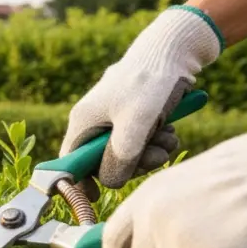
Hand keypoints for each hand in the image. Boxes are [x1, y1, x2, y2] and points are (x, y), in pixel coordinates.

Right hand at [60, 6, 222, 198]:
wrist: (174, 49)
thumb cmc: (151, 81)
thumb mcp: (136, 123)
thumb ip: (121, 156)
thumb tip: (109, 183)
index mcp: (84, 121)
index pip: (72, 162)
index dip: (82, 182)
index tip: (98, 198)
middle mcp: (95, 121)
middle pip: (104, 161)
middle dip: (133, 163)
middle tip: (157, 156)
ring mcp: (114, 118)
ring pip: (127, 153)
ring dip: (151, 152)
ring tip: (169, 138)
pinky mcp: (133, 115)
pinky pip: (140, 141)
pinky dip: (157, 141)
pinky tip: (170, 130)